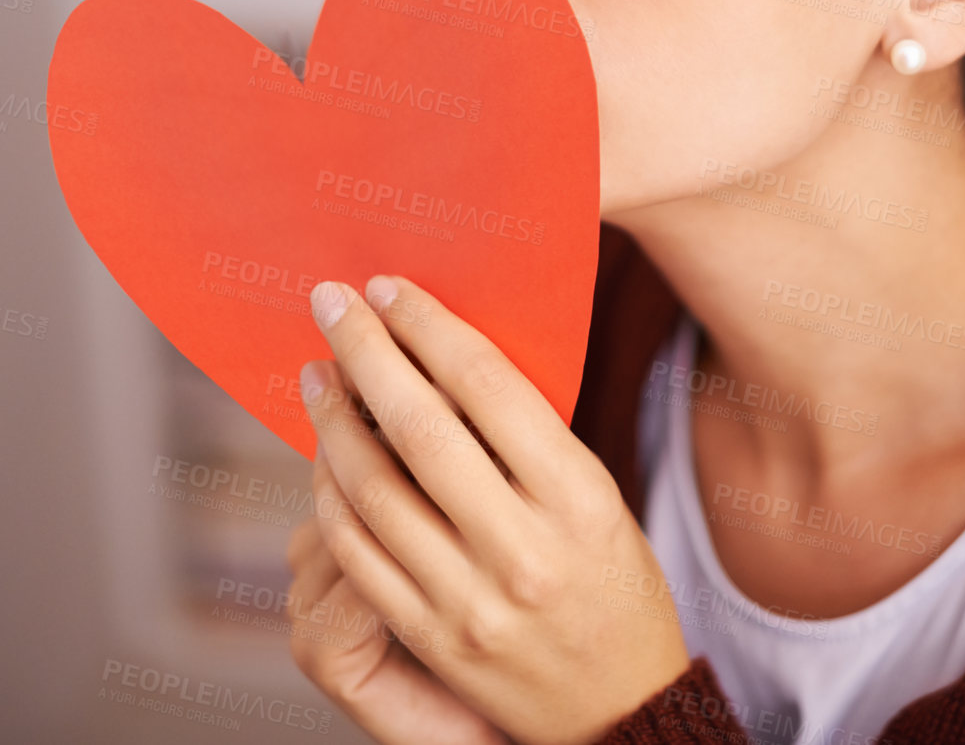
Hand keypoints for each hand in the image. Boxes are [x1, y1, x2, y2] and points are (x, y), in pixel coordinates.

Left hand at [295, 274, 691, 744]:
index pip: (489, 387)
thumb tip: (446, 359)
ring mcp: (471, 599)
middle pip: (421, 429)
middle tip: (332, 303)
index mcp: (580, 496)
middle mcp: (525, 547)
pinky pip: (359, 555)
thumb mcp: (600, 500)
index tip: (391, 289)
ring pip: (374, 490)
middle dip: (366, 353)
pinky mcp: (432, 638)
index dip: (429, 327)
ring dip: (333, 421)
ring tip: (317, 374)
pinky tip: (324, 459)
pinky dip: (331, 497)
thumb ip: (532, 441)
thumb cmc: (616, 585)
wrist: (619, 708)